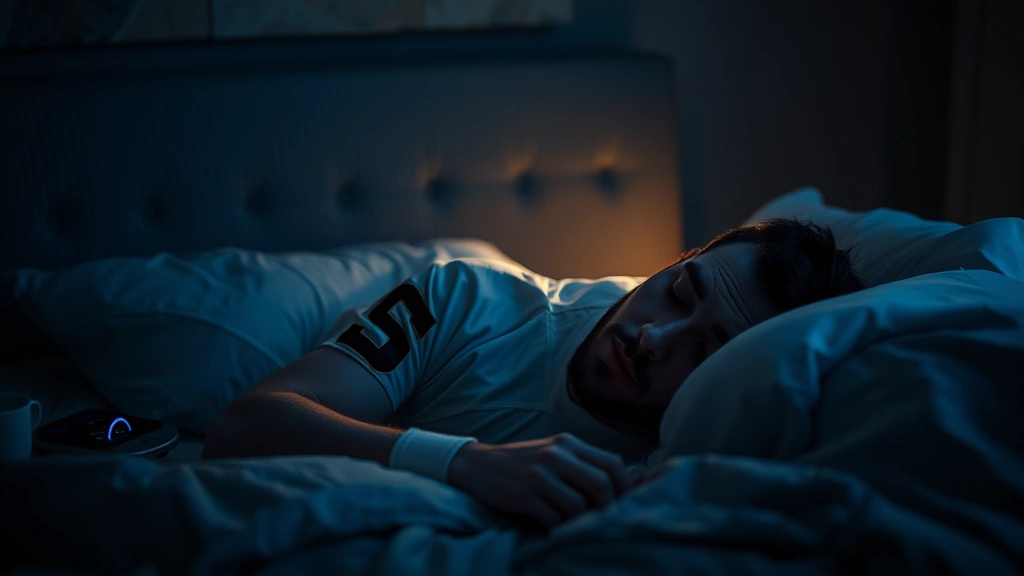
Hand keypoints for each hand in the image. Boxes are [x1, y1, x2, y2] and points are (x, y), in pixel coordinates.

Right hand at [447, 432, 637, 530]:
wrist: (478, 465)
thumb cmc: (524, 462)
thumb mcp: (556, 453)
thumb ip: (588, 464)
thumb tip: (635, 477)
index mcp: (568, 443)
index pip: (612, 462)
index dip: (627, 486)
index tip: (629, 503)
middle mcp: (555, 455)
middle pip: (601, 483)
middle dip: (608, 506)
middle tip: (605, 520)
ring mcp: (538, 475)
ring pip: (578, 505)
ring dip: (582, 521)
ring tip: (578, 525)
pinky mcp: (523, 495)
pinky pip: (553, 519)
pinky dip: (560, 529)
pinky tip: (557, 529)